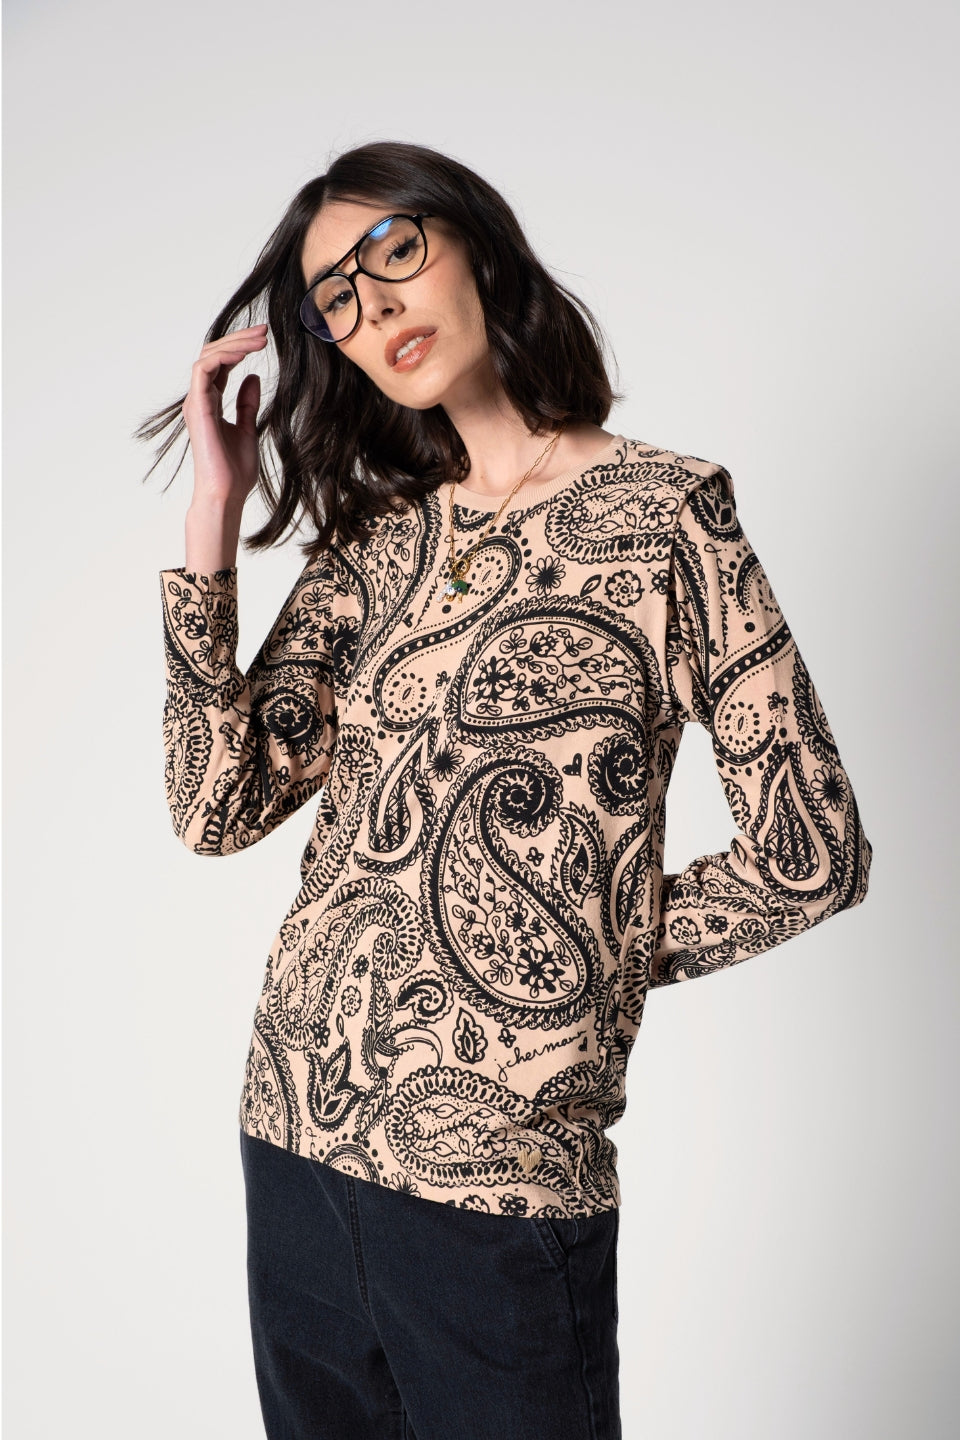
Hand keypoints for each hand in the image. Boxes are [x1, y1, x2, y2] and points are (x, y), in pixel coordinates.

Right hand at [181, 323, 267, 512]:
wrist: (227, 493)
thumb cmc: (235, 471)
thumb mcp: (248, 430)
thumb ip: (247, 404)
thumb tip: (253, 378)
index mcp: (211, 402)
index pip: (221, 364)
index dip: (240, 347)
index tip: (265, 339)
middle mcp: (201, 398)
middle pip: (214, 355)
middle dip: (239, 339)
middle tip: (265, 331)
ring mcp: (197, 402)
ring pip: (207, 356)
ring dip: (234, 344)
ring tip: (260, 339)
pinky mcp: (197, 407)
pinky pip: (203, 370)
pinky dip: (222, 357)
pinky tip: (244, 353)